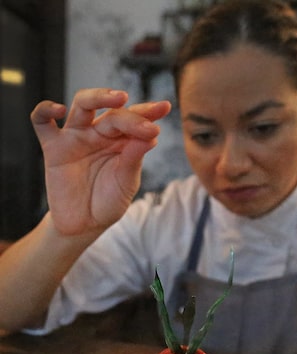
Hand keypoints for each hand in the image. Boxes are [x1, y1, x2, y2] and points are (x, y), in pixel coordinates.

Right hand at [31, 88, 170, 235]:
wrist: (84, 225)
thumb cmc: (108, 202)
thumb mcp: (126, 183)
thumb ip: (134, 159)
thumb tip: (151, 136)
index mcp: (121, 141)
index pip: (135, 120)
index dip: (149, 112)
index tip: (165, 107)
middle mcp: (99, 134)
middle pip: (112, 113)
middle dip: (131, 115)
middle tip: (148, 119)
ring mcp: (76, 137)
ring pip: (82, 105)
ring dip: (98, 97)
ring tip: (118, 99)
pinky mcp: (54, 147)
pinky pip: (43, 122)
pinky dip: (45, 110)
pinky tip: (59, 109)